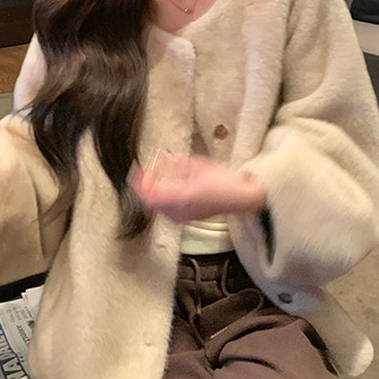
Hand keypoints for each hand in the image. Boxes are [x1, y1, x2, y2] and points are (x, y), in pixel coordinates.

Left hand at [128, 153, 265, 222]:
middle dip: (144, 188)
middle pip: (151, 203)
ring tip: (153, 179)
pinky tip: (164, 190)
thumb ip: (177, 164)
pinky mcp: (187, 219)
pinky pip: (166, 212)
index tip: (136, 171)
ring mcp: (184, 217)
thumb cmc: (225, 181)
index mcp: (183, 197)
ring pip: (157, 208)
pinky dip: (160, 201)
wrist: (242, 199)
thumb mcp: (200, 166)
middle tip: (143, 173)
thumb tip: (160, 159)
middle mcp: (181, 211)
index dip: (140, 183)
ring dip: (151, 194)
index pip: (151, 194)